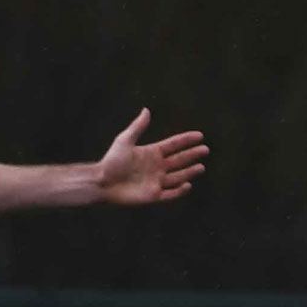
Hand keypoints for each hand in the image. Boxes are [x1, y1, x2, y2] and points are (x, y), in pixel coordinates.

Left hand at [93, 108, 208, 204]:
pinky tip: (188, 185)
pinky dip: (179, 191)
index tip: (200, 136)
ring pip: (178, 176)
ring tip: (201, 167)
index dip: (186, 140)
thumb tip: (147, 110)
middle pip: (179, 160)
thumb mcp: (125, 141)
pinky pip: (170, 194)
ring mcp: (156, 182)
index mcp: (151, 153)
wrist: (102, 182)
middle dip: (192, 155)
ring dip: (189, 172)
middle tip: (205, 149)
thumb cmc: (111, 161)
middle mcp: (156, 167)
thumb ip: (137, 127)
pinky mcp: (153, 195)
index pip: (173, 145)